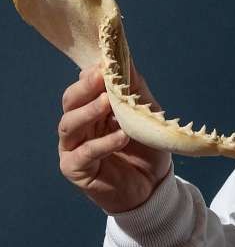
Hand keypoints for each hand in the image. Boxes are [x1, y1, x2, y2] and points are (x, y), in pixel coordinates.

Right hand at [58, 64, 171, 213]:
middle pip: (71, 102)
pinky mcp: (75, 169)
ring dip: (89, 112)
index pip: (84, 86)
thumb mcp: (147, 116)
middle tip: (100, 76)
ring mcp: (73, 147)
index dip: (92, 73)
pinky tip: (120, 137)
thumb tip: (128, 61)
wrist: (152, 186)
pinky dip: (102, 144)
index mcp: (93, 109)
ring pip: (70, 125)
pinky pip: (84, 154)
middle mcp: (79, 126)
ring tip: (108, 102)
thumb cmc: (147, 149)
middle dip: (85, 88)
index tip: (105, 60)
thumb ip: (136, 91)